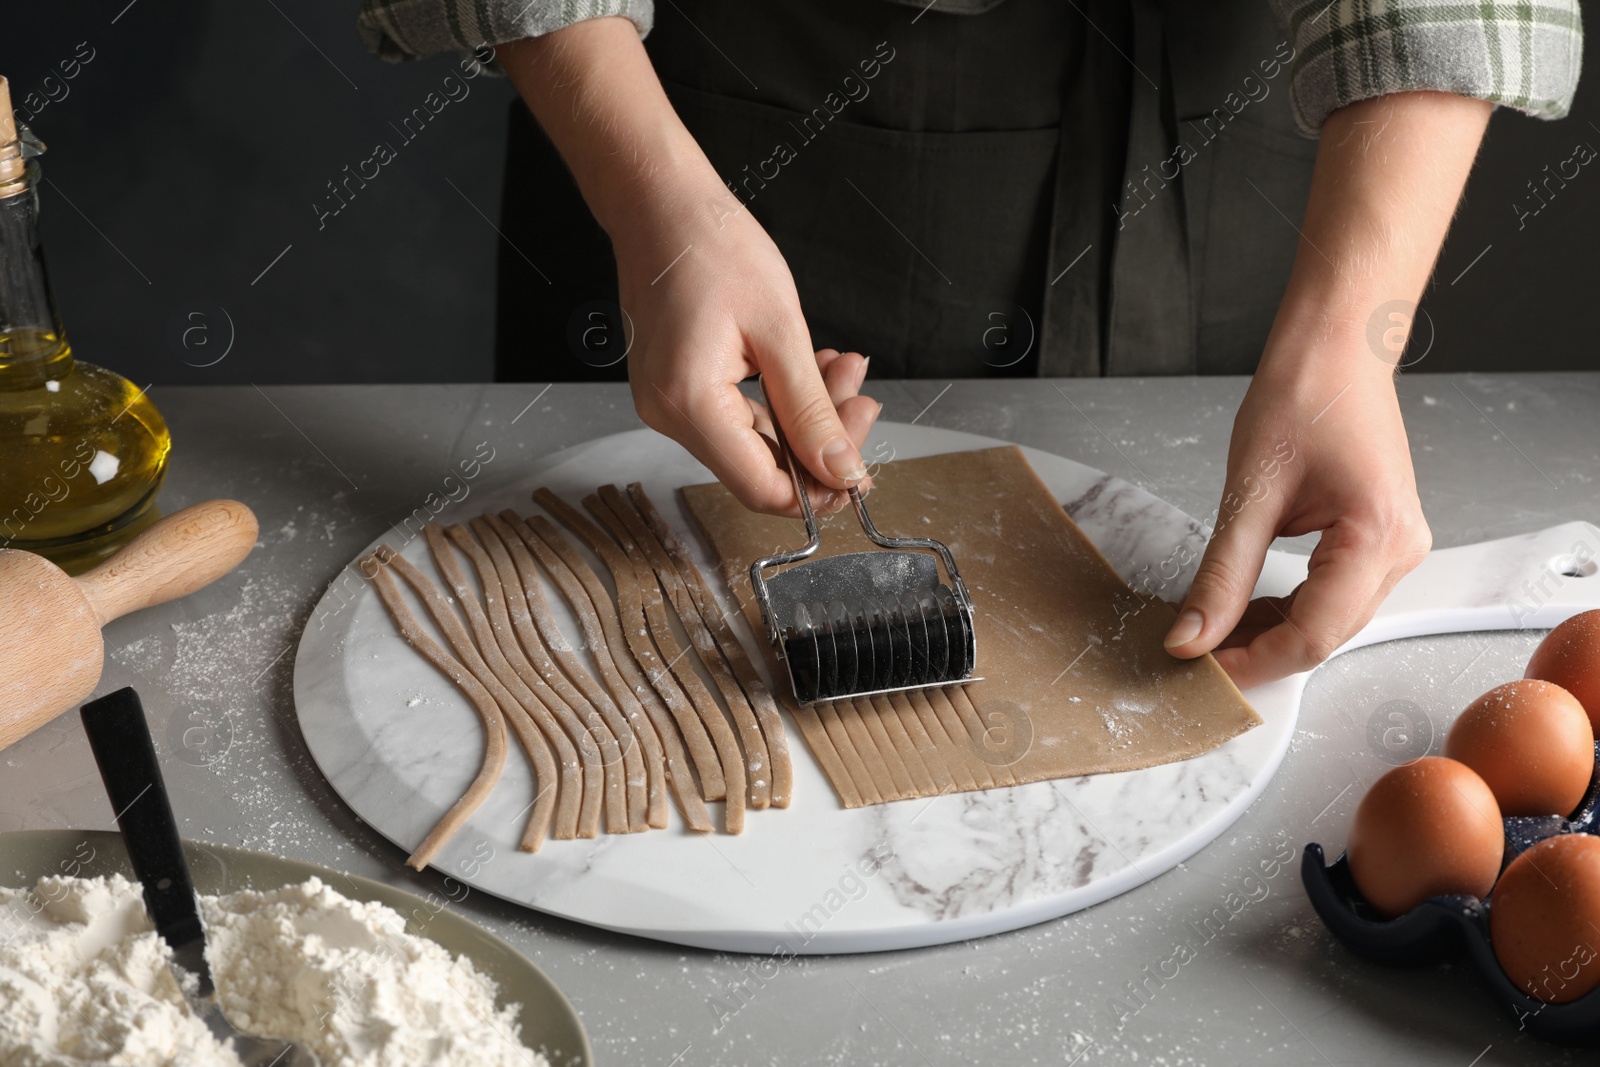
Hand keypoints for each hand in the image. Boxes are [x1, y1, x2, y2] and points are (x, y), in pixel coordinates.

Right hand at [618, 193, 879, 516]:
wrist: (659, 203)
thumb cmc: (710, 244)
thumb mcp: (780, 329)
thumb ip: (811, 410)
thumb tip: (840, 469)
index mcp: (688, 402)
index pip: (761, 488)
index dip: (818, 489)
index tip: (860, 466)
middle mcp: (667, 414)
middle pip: (761, 466)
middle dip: (820, 437)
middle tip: (861, 394)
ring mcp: (666, 403)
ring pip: (754, 441)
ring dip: (805, 412)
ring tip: (840, 366)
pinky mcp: (675, 389)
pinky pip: (737, 416)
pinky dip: (778, 399)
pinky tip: (809, 368)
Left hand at [1160, 90, 1488, 689]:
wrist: (1335, 347)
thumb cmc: (1302, 396)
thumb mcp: (1249, 494)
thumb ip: (1221, 576)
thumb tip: (1191, 637)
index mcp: (1378, 538)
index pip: (1314, 634)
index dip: (1255, 662)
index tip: (1204, 672)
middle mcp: (1401, 551)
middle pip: (1327, 635)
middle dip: (1262, 652)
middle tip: (1198, 658)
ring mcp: (1397, 547)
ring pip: (1331, 620)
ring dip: (1274, 632)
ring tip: (1214, 634)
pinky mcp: (1379, 540)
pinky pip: (1334, 594)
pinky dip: (1290, 606)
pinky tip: (1248, 608)